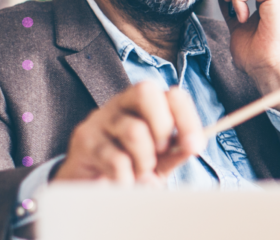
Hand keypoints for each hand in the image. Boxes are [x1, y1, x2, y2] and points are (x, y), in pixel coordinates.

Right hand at [51, 81, 204, 184]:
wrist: (89, 187)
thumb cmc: (128, 167)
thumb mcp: (159, 161)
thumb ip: (176, 152)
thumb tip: (192, 145)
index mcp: (143, 104)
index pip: (171, 94)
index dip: (187, 118)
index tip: (195, 145)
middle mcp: (120, 104)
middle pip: (146, 92)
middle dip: (163, 127)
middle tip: (161, 152)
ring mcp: (100, 120)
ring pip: (134, 130)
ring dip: (144, 160)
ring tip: (139, 172)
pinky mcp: (84, 141)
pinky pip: (116, 160)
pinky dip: (127, 179)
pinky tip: (122, 182)